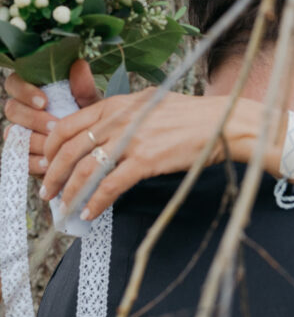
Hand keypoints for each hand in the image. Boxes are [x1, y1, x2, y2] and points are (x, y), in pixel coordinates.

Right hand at [2, 60, 98, 175]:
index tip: (44, 102)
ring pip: (12, 134)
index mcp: (33, 92)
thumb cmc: (89, 119)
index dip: (24, 91)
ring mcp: (20, 133)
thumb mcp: (90, 104)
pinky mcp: (23, 155)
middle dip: (33, 119)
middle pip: (11, 109)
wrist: (94, 148)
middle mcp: (22, 111)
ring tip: (55, 145)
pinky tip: (49, 163)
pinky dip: (33, 161)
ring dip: (34, 140)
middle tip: (54, 126)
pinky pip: (19, 158)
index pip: (14, 83)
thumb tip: (79, 65)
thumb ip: (83, 87)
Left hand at [40, 89, 233, 219]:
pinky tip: (90, 213)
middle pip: (70, 150)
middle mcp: (118, 119)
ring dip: (70, 193)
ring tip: (65, 208)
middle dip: (53, 175)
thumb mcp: (150, 103)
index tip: (47, 165)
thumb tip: (105, 132)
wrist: (222, 123)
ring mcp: (131, 139)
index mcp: (116, 104)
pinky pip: (111, 185)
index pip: (68, 125)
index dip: (51, 149)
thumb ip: (124, 115)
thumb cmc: (190, 116)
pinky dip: (96, 202)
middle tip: (48, 193)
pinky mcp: (146, 160)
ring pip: (85, 169)